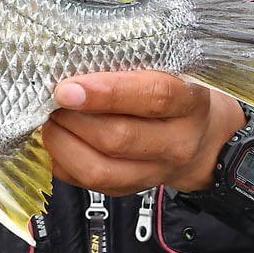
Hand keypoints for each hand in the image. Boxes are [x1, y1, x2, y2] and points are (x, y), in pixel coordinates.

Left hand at [42, 70, 244, 195]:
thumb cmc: (173, 94)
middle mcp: (176, 144)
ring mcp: (154, 173)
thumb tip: (73, 61)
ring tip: (52, 119)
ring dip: (63, 142)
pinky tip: (60, 139)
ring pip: (99, 169)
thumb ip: (129, 65)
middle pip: (118, 138)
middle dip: (74, 118)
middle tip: (53, 98)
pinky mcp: (129, 190)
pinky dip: (63, 161)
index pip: (153, 97)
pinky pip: (87, 184)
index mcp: (189, 103)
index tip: (68, 88)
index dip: (107, 93)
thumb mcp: (167, 70)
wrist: (201, 140)